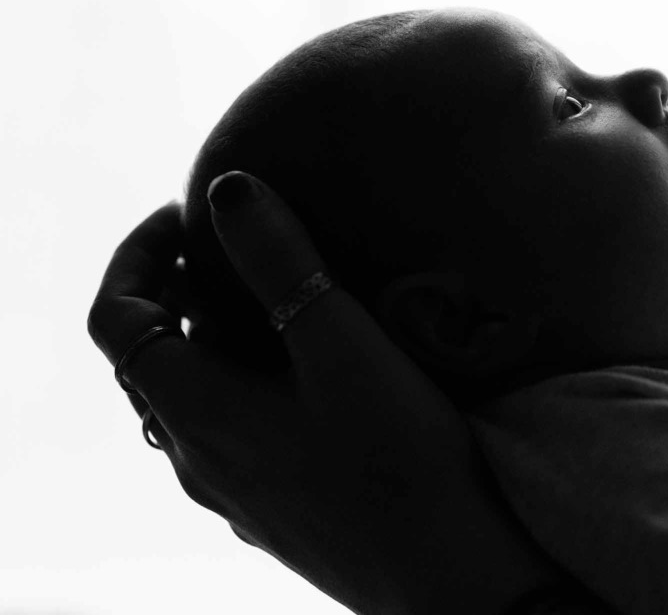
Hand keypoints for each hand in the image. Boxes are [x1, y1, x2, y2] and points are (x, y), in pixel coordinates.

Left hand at [86, 174, 574, 614]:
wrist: (451, 579)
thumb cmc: (401, 461)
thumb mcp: (343, 346)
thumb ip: (282, 263)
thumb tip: (229, 190)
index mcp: (199, 415)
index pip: (117, 323)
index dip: (136, 256)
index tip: (186, 213)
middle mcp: (201, 460)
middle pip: (151, 361)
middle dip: (176, 292)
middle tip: (234, 247)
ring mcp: (236, 495)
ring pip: (193, 401)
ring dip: (212, 341)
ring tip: (274, 303)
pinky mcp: (276, 513)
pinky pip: (232, 435)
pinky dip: (244, 384)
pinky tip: (312, 378)